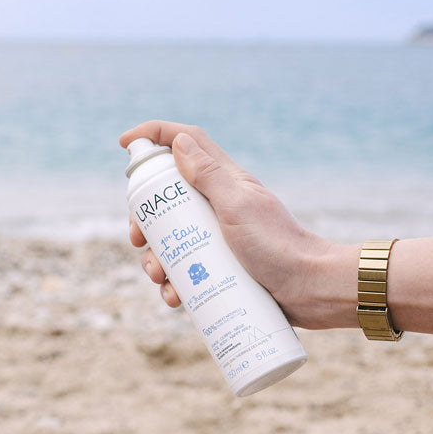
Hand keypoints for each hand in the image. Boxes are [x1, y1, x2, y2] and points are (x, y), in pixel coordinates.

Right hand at [120, 120, 332, 326]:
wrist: (308, 290)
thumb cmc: (278, 245)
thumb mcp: (238, 207)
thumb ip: (210, 175)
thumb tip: (178, 143)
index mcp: (223, 182)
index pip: (184, 144)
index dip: (152, 136)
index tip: (124, 144)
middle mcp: (216, 206)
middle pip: (164, 199)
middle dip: (143, 219)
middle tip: (137, 238)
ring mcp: (215, 238)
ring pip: (168, 241)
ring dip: (153, 259)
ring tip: (158, 275)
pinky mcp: (216, 269)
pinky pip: (183, 273)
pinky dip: (171, 286)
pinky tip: (173, 297)